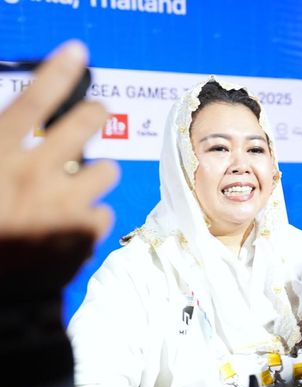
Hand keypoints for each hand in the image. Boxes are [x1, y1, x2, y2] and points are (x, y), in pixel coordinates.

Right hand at [0, 40, 118, 239]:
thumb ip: (0, 151)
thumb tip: (15, 133)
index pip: (31, 101)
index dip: (57, 73)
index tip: (78, 52)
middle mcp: (36, 173)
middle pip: (85, 123)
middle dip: (93, 115)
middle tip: (93, 117)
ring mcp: (64, 204)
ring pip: (106, 170)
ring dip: (94, 175)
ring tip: (75, 187)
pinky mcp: (84, 234)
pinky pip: (104, 213)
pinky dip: (89, 218)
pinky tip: (71, 227)